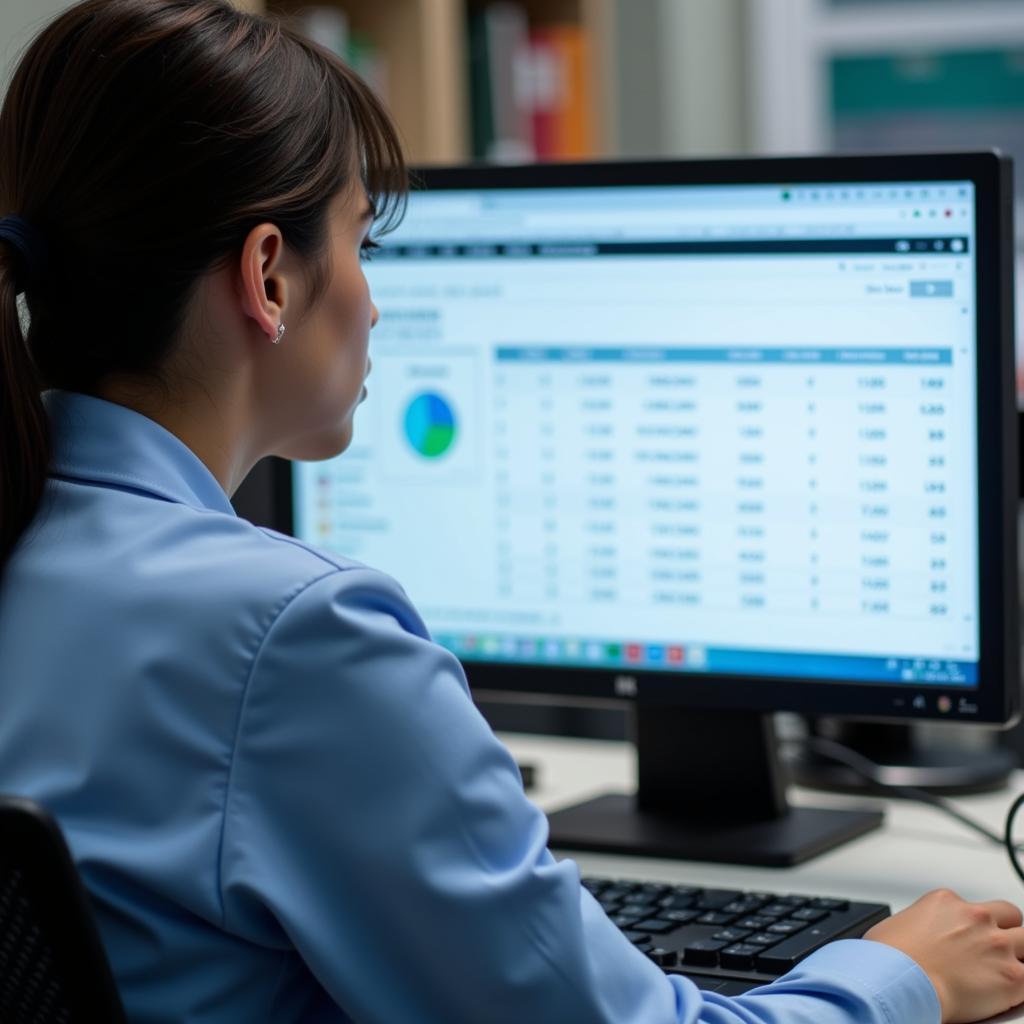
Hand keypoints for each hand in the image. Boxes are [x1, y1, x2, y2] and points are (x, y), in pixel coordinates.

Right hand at [864, 888, 1023, 1022]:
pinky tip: (1009, 991)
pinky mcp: (1011, 976)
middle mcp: (975, 917)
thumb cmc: (889, 958)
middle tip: (994, 950)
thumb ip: (919, 925)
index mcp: (946, 901)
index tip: (967, 941)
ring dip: (1017, 954)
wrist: (898, 981)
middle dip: (1006, 930)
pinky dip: (1021, 984)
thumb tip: (917, 939)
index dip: (973, 926)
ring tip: (1003, 970)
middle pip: (1010, 915)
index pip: (975, 908)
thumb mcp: (897, 923)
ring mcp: (996, 944)